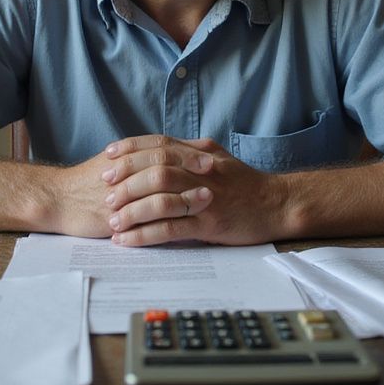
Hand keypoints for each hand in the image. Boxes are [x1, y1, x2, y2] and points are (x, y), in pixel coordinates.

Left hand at [101, 135, 289, 246]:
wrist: (278, 205)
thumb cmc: (246, 184)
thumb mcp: (219, 158)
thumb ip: (191, 152)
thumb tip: (161, 148)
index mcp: (201, 154)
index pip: (160, 144)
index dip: (131, 148)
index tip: (108, 155)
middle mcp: (202, 171)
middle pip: (156, 168)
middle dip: (126, 179)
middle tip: (105, 192)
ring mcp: (206, 198)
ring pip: (161, 198)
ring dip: (132, 209)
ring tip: (112, 220)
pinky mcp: (210, 224)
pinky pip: (171, 229)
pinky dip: (145, 234)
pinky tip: (128, 240)